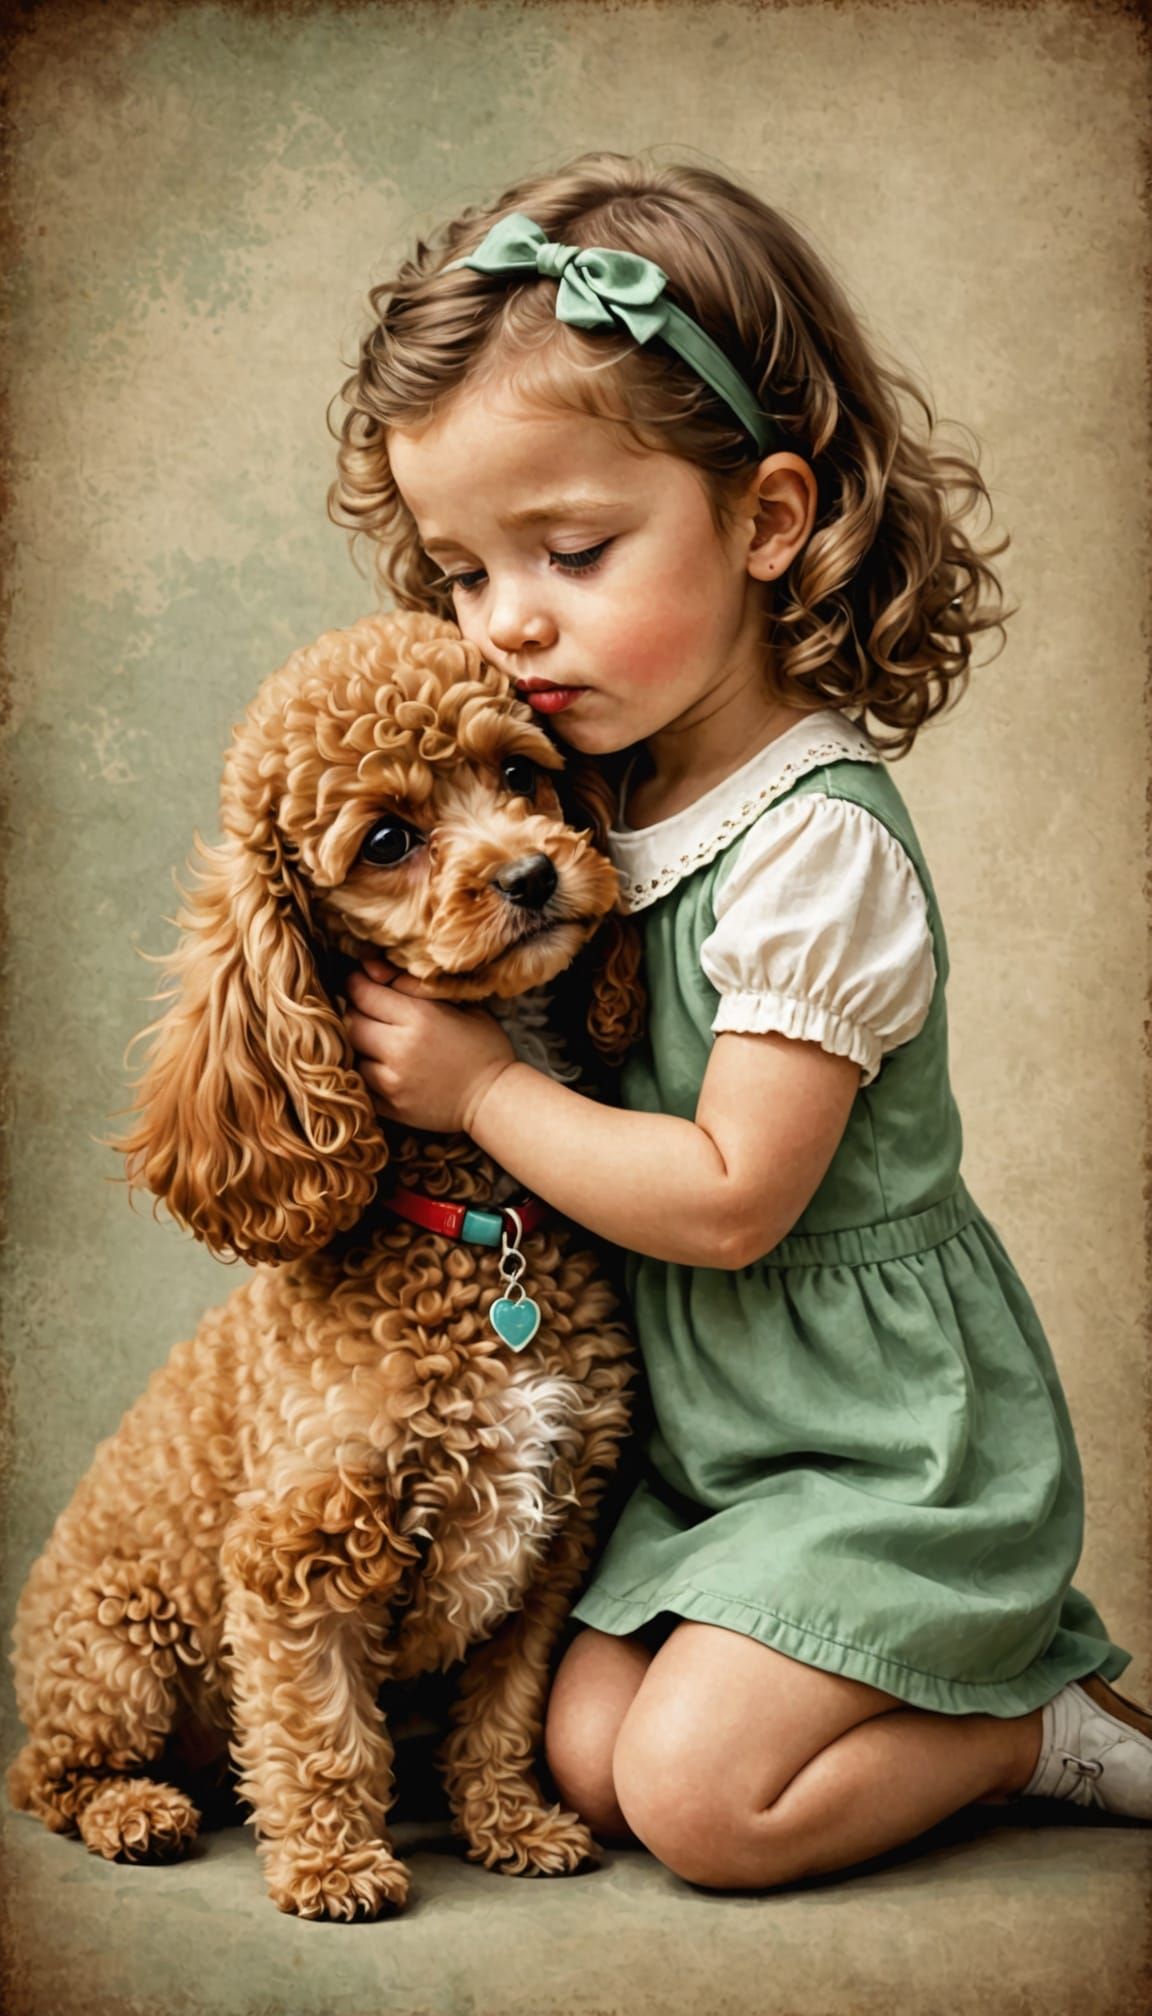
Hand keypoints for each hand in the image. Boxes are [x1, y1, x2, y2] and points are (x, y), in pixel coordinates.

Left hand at [343, 957, 516, 1134]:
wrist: (494, 1099)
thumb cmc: (483, 1047)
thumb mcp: (460, 1004)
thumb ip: (415, 986)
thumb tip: (372, 969)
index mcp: (419, 1018)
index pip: (364, 993)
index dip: (358, 984)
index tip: (361, 982)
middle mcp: (400, 1049)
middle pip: (352, 1022)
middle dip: (357, 1012)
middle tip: (371, 1011)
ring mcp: (392, 1081)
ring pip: (352, 1053)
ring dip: (361, 1044)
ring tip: (380, 1041)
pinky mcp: (390, 1106)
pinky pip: (361, 1082)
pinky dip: (367, 1071)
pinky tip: (385, 1066)